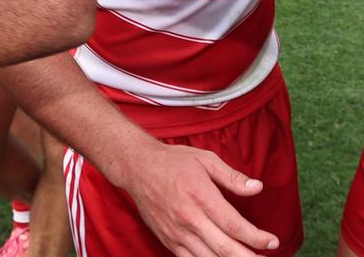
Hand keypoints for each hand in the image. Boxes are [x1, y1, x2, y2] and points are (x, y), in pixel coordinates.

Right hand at [116, 141, 279, 256]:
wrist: (136, 166)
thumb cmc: (172, 161)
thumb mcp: (204, 160)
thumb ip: (232, 177)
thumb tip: (257, 188)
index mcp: (200, 195)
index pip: (233, 224)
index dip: (256, 237)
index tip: (272, 241)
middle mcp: (188, 217)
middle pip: (225, 248)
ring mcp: (176, 231)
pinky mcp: (168, 239)